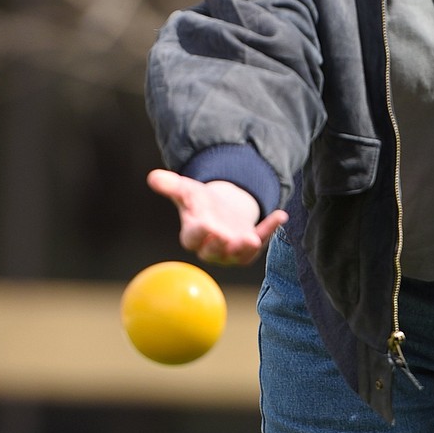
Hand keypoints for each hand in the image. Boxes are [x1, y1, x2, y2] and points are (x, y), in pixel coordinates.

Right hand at [147, 170, 287, 265]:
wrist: (223, 207)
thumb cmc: (200, 202)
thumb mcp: (186, 190)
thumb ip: (170, 185)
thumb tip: (153, 177)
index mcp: (194, 234)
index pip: (192, 239)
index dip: (199, 234)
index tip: (206, 225)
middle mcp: (212, 247)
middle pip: (214, 251)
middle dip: (220, 245)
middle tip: (225, 236)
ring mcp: (233, 250)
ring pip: (239, 255)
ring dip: (246, 247)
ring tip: (253, 239)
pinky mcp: (251, 247)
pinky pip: (262, 239)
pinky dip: (270, 228)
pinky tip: (280, 214)